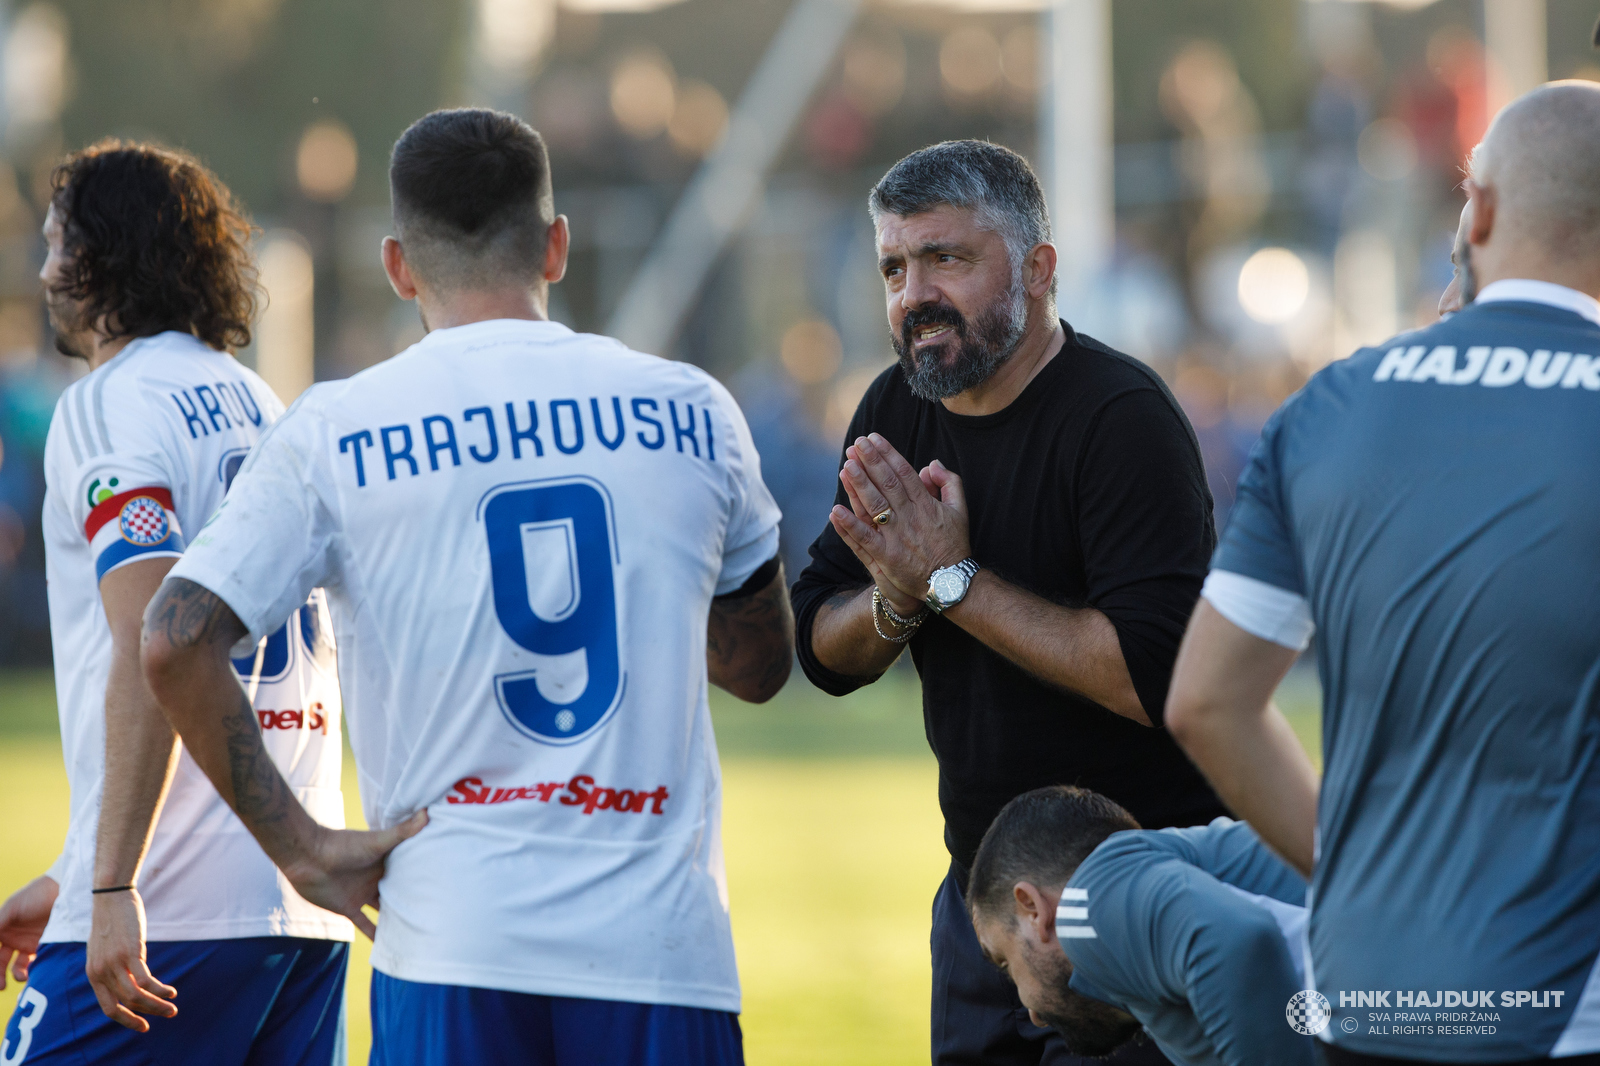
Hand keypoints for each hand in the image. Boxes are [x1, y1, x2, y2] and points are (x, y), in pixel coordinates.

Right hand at [0, 874, 56, 988]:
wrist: (65, 890)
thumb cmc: (35, 895)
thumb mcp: (12, 909)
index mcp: (2, 930)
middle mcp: (14, 938)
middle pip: (1, 963)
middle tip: (1, 987)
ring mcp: (30, 943)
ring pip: (19, 967)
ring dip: (18, 975)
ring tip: (22, 977)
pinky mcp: (47, 946)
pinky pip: (37, 964)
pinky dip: (34, 971)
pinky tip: (35, 972)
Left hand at [87, 889, 176, 1030]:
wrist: (110, 895)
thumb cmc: (112, 920)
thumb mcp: (106, 949)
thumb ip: (116, 967)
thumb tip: (136, 980)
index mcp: (93, 974)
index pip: (109, 1007)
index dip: (127, 1020)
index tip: (144, 1025)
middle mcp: (101, 972)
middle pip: (125, 1004)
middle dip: (147, 1014)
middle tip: (167, 1015)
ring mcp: (114, 963)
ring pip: (136, 996)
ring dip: (156, 1005)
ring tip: (173, 1007)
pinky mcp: (130, 952)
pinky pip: (145, 980)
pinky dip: (159, 990)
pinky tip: (171, 991)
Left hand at [280, 811, 428, 939]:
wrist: (308, 858)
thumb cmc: (343, 845)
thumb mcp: (377, 840)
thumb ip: (402, 831)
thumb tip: (428, 812)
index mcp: (386, 861)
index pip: (410, 870)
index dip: (426, 876)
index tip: (446, 883)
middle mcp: (377, 878)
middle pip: (399, 891)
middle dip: (414, 899)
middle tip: (439, 912)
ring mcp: (363, 894)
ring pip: (385, 909)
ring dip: (397, 919)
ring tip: (418, 931)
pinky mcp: (349, 908)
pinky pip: (365, 924)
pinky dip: (375, 935)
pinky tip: (388, 947)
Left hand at [830, 434, 970, 610]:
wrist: (952, 582)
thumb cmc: (955, 545)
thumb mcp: (960, 510)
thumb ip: (949, 483)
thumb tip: (931, 464)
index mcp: (926, 504)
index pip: (903, 472)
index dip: (887, 453)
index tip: (874, 438)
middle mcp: (909, 517)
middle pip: (887, 484)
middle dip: (870, 462)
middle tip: (856, 444)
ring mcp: (896, 537)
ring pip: (874, 506)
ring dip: (859, 485)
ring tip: (847, 465)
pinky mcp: (886, 557)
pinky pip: (864, 538)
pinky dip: (849, 525)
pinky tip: (835, 511)